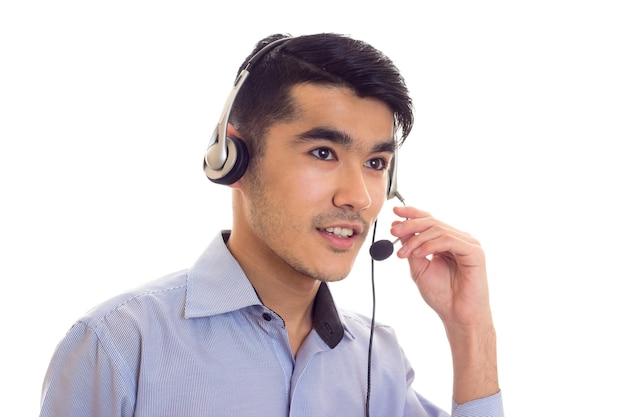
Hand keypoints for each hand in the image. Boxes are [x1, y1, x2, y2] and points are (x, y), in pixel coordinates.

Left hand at [390, 206, 491, 328]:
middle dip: (410, 225)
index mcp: (446, 241)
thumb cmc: (442, 295)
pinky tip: (419, 253)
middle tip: (394, 230)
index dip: (411, 214)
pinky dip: (430, 245)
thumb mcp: (419, 268)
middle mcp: (458, 239)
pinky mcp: (474, 252)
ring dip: (417, 239)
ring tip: (404, 252)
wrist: (457, 315)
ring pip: (438, 229)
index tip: (394, 212)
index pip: (429, 220)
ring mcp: (468, 244)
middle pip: (432, 221)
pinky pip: (449, 240)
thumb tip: (399, 228)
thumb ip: (411, 248)